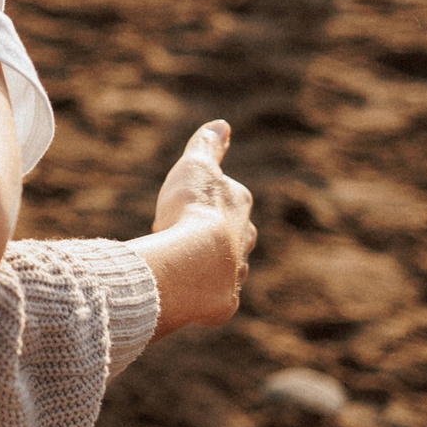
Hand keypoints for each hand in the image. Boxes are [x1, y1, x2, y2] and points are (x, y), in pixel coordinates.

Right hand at [133, 119, 255, 338]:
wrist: (194, 264)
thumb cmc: (191, 210)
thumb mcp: (195, 168)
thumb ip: (208, 147)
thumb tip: (222, 125)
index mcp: (239, 206)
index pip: (230, 198)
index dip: (206, 200)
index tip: (182, 203)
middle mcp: (245, 240)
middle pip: (234, 235)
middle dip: (214, 235)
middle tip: (182, 235)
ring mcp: (236, 272)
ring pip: (225, 267)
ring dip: (208, 266)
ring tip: (180, 266)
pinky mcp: (224, 301)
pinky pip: (213, 296)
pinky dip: (201, 294)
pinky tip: (184, 293)